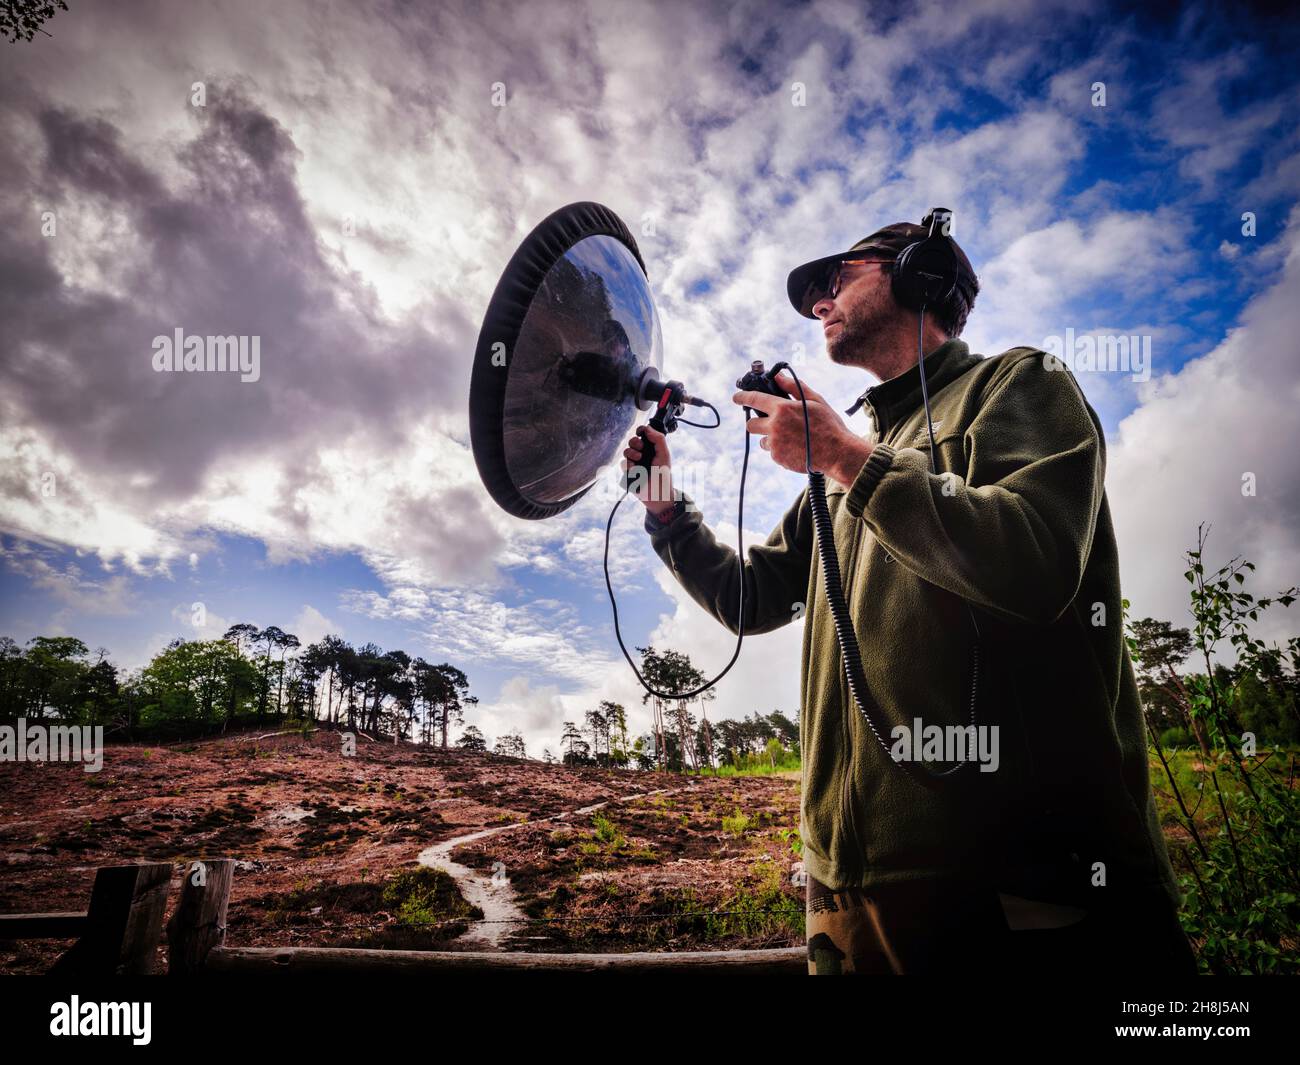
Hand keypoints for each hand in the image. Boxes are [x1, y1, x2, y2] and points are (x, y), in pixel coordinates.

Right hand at [621, 425, 676, 516]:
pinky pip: (623, 464)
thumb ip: (658, 439)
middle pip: (632, 441)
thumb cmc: (663, 475)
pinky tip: (635, 471)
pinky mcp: (628, 472)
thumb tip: (648, 428)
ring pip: (626, 452)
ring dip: (632, 454)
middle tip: (641, 450)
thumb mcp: (664, 455)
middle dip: (635, 443)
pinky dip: (629, 466)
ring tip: (639, 460)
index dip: (640, 431)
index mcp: (651, 448)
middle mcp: (642, 454)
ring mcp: (635, 463)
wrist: (658, 493)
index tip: (640, 433)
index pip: (643, 434)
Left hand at [732, 370, 873, 484]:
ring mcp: (775, 444)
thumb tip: (779, 377)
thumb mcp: (815, 401)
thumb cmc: (829, 425)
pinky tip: (797, 448)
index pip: (754, 399)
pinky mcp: (778, 459)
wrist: (837, 453)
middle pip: (750, 424)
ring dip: (771, 438)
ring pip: (763, 440)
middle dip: (757, 422)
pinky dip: (781, 450)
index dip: (742, 397)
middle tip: (770, 423)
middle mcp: (774, 426)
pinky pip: (773, 452)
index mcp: (782, 409)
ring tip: (792, 438)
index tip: (736, 397)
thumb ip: (794, 387)